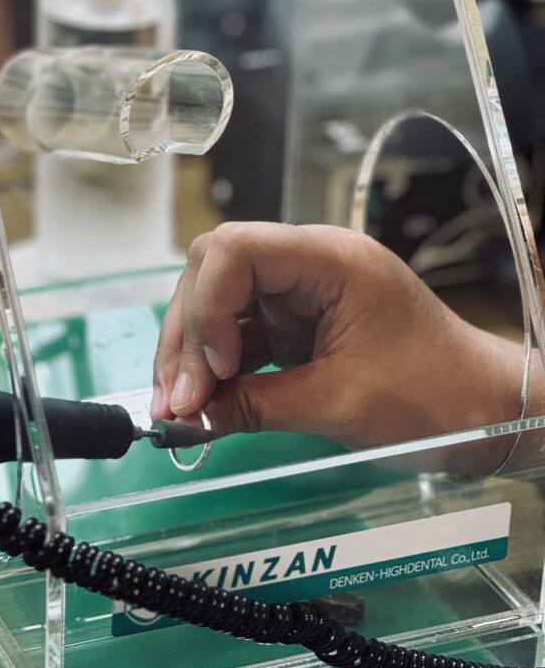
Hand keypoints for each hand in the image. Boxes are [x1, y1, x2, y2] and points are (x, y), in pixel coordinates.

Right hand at [151, 223, 530, 453]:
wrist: (486, 412)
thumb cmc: (435, 398)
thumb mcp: (338, 405)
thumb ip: (255, 405)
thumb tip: (189, 417)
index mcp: (330, 260)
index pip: (234, 250)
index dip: (208, 308)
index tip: (214, 370)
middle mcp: (309, 264)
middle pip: (215, 273)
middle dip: (189, 334)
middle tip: (180, 399)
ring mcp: (301, 293)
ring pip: (219, 305)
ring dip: (194, 355)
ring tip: (182, 408)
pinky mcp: (298, 324)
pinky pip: (240, 335)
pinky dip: (217, 369)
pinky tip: (203, 404)